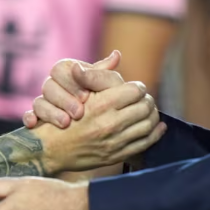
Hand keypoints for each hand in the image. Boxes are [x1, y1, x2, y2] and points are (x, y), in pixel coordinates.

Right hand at [24, 51, 123, 128]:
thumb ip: (106, 74)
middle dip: (63, 99)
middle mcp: (54, 85)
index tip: (86, 96)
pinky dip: (29, 118)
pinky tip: (34, 124)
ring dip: (50, 112)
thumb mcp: (109, 87)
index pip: (59, 69)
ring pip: (39, 101)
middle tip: (79, 113)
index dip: (71, 82)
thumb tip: (116, 55)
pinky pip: (28, 115)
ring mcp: (45, 101)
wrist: (102, 127)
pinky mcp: (38, 118)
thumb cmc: (106, 101)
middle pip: (48, 85)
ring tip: (66, 123)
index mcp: (67, 71)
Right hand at [32, 74, 159, 173]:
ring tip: (150, 111)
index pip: (135, 90)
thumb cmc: (63, 115)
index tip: (137, 87)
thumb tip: (117, 55)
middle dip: (148, 100)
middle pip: (145, 107)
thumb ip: (99, 74)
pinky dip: (155, 134)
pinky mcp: (117, 155)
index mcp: (102, 104)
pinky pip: (145, 143)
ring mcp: (115, 141)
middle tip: (146, 98)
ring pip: (148, 125)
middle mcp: (111, 123)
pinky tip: (158, 127)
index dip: (138, 87)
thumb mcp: (77, 90)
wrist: (52, 148)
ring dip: (153, 115)